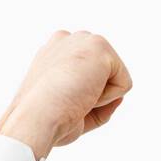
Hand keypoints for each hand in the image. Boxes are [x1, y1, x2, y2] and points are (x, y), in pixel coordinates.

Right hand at [0, 30, 132, 160]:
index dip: (81, 97)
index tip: (59, 101)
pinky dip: (108, 97)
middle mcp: (68, 40)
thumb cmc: (47, 121)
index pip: (87, 75)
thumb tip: (120, 97)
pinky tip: (84, 94)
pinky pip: (124, 84)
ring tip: (75, 97)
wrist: (36, 118)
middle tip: (67, 100)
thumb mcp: (70, 109)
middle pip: (103, 75)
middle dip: (93, 95)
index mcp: (54, 51)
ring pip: (114, 78)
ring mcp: (83, 41)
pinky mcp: (100, 47)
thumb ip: (95, 101)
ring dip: (100, 97)